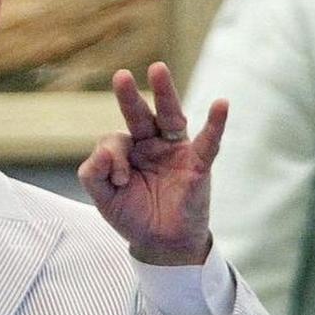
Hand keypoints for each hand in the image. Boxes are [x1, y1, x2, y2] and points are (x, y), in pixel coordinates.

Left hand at [77, 62, 228, 264]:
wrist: (162, 245)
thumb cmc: (133, 216)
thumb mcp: (103, 198)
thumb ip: (93, 174)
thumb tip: (102, 150)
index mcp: (127, 150)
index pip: (114, 141)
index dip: (111, 158)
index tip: (119, 181)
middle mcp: (150, 144)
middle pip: (139, 115)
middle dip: (129, 97)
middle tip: (120, 76)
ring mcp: (175, 151)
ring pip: (169, 118)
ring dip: (164, 94)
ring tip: (157, 70)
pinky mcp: (197, 165)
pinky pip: (208, 143)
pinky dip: (215, 124)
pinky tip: (221, 104)